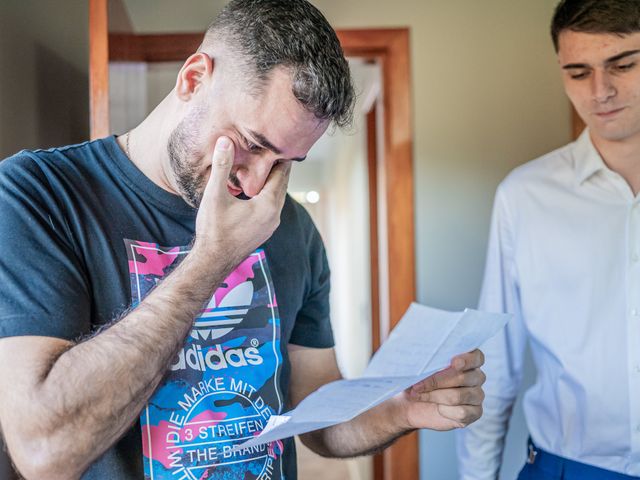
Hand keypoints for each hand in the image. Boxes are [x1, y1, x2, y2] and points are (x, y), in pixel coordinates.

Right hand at [193, 136, 290, 261]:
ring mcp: (271, 225)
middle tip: (277, 148)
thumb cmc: (213, 229)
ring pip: (277, 197)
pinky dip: (268, 195)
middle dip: (279, 167)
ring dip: (273, 182)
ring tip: (266, 166)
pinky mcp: (264, 231)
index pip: (281, 173)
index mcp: (268, 204)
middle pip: (282, 184)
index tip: (281, 140)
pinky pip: (271, 207)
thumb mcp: (215, 194)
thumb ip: (222, 166)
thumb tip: (225, 140)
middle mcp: (275, 215)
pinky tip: (257, 190)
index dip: (281, 156)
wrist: (212, 261)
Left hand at [397, 349, 485, 430]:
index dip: (467, 359)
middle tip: (417, 385)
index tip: (453, 362)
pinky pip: (461, 412)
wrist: (413, 403)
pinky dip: (443, 410)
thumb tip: (424, 361)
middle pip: (462, 377)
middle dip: (435, 382)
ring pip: (458, 396)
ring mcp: (477, 395)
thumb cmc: (419, 380)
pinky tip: (436, 407)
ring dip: (433, 396)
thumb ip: (428, 362)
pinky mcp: (475, 413)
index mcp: (468, 360)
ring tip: (418, 395)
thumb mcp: (420, 368)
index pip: (476, 357)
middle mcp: (477, 376)